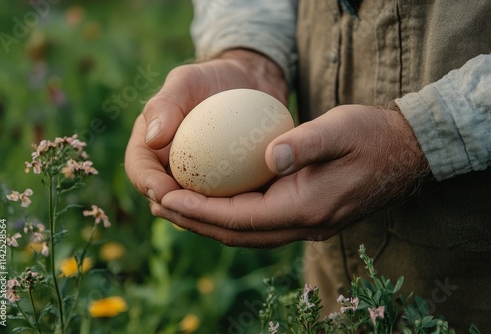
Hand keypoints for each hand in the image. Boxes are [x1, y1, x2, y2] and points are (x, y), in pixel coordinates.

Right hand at [125, 49, 287, 211]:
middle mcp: (169, 165)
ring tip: (218, 220)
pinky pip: (222, 199)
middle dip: (173, 210)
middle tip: (193, 214)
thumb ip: (166, 104)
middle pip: (162, 195)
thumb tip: (152, 139)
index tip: (165, 192)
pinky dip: (229, 206)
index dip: (147, 184)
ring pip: (193, 204)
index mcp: (150, 144)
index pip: (139, 169)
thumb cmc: (211, 78)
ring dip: (201, 215)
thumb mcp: (186, 81)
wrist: (247, 84)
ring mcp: (196, 176)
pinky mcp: (222, 182)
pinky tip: (245, 209)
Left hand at [157, 105, 430, 247]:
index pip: (239, 218)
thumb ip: (305, 144)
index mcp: (305, 208)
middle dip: (194, 222)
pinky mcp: (306, 217)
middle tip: (158, 205)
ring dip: (208, 223)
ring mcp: (305, 226)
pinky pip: (258, 224)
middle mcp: (302, 226)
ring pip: (245, 234)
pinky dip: (230, 217)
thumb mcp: (341, 129)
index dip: (198, 210)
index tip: (165, 196)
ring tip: (176, 207)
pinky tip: (214, 202)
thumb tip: (269, 156)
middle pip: (236, 234)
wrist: (405, 155)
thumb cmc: (372, 136)